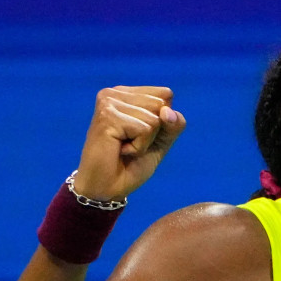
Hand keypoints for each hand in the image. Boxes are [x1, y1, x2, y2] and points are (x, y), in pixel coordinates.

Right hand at [73, 86, 186, 201]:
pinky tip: (121, 150)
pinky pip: (145, 129)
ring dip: (145, 141)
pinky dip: (139, 147)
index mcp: (126, 94)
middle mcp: (114, 93)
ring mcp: (109, 102)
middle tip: (130, 143)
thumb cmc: (131, 164)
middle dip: (154, 132)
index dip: (163, 122)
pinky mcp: (108, 116)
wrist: (107, 187)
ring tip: (124, 147)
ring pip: (155, 118)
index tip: (140, 135)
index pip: (166, 95)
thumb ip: (173, 124)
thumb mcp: (161, 142)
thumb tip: (167, 111)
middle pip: (162, 104)